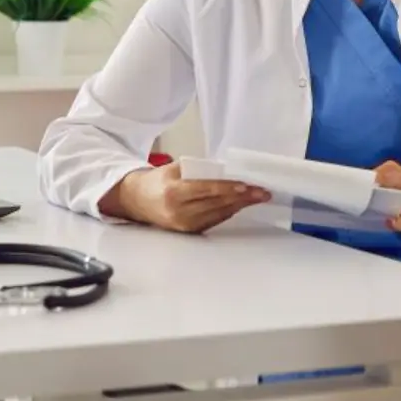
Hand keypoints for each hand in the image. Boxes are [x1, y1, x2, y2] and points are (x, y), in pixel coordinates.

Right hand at [113, 161, 270, 233]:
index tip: (247, 186)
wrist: (138, 201)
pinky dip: (229, 210)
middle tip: (263, 192)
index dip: (229, 188)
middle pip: (217, 204)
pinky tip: (241, 204)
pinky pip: (215, 220)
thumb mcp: (174, 168)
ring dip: (240, 205)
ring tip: (258, 197)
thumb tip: (227, 170)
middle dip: (243, 198)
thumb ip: (198, 169)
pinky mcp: (190, 231)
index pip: (207, 189)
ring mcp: (185, 224)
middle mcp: (180, 211)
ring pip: (219, 213)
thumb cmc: (158, 180)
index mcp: (174, 191)